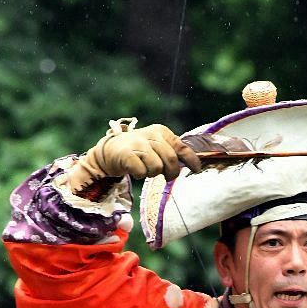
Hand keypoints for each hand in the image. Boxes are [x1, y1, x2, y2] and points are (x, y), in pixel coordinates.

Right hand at [67, 122, 201, 195]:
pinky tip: (135, 170)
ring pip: (157, 167)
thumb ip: (173, 152)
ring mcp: (137, 143)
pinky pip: (142, 172)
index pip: (181, 146)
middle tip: (166, 176)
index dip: (191, 160)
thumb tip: (194, 165)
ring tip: (146, 169)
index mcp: (160, 131)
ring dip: (152, 173)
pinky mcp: (126, 154)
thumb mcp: (158, 147)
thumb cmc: (139, 151)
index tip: (196, 169)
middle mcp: (150, 135)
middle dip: (171, 172)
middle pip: (171, 160)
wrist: (110, 151)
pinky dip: (140, 175)